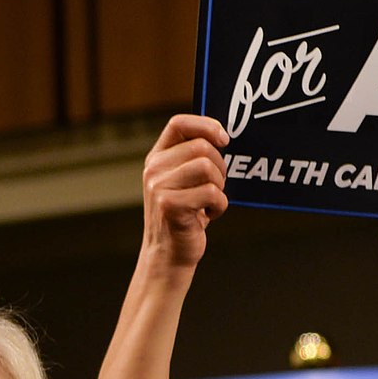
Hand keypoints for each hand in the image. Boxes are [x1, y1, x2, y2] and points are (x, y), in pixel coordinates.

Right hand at [142, 114, 229, 269]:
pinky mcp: (170, 205)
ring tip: (210, 200)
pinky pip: (211, 192)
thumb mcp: (183, 181)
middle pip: (201, 146)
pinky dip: (219, 205)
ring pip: (207, 167)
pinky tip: (209, 214)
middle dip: (220, 166)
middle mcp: (153, 170)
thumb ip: (194, 157)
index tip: (224, 139)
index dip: (206, 125)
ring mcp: (159, 187)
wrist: (168, 255)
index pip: (179, 124)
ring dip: (219, 185)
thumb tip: (223, 135)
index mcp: (156, 158)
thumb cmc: (184, 216)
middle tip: (217, 185)